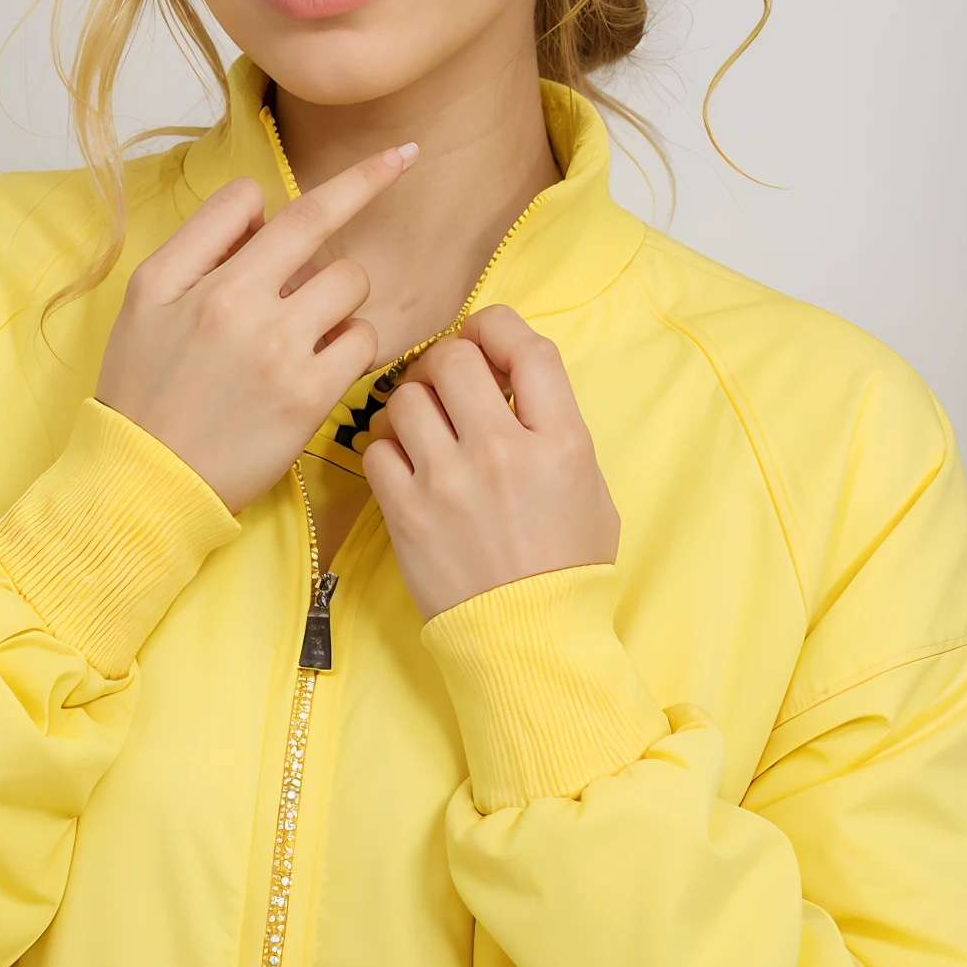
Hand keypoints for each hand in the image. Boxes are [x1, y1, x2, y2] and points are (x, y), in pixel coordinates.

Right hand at [96, 144, 416, 513]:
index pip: (284, 204)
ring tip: (302, 332)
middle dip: (337, 244)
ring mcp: (281, 353)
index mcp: (204, 279)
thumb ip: (202, 239)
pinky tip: (319, 365)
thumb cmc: (143, 388)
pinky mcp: (309, 398)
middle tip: (306, 279)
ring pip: (350, 287)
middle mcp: (243, 307)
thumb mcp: (146, 297)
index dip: (351, 180)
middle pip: (325, 236)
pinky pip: (363, 344)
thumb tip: (261, 206)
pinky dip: (350, 347)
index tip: (399, 158)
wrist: (145, 481)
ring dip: (338, 301)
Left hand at [362, 305, 619, 619]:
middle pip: (454, 357)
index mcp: (560, 441)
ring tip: (425, 426)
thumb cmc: (566, 565)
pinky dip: (387, 448)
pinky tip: (406, 463)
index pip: (527, 346)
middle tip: (448, 382)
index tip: (487, 338)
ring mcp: (448, 481)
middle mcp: (502, 451)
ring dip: (413, 402)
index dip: (500, 327)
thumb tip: (513, 377)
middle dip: (448, 359)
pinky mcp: (406, 512)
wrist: (528, 639)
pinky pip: (376, 447)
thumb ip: (556, 424)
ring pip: (405, 396)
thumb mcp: (590, 485)